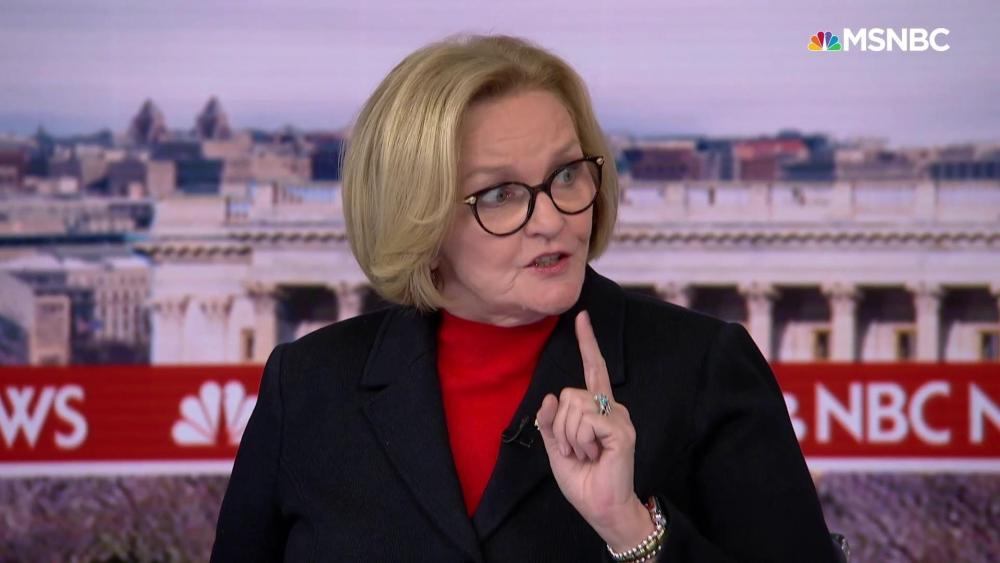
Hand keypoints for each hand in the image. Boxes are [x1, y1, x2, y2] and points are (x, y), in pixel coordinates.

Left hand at [535, 311, 653, 550]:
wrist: (600, 508)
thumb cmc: (582, 480)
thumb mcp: (556, 447)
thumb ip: (550, 421)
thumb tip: (550, 396)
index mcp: (597, 409)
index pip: (593, 369)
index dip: (587, 342)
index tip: (582, 317)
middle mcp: (611, 407)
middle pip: (569, 394)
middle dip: (560, 427)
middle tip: (576, 451)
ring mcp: (619, 418)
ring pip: (574, 406)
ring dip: (569, 437)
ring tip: (586, 455)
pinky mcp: (621, 431)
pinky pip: (586, 421)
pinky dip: (580, 441)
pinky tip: (594, 456)